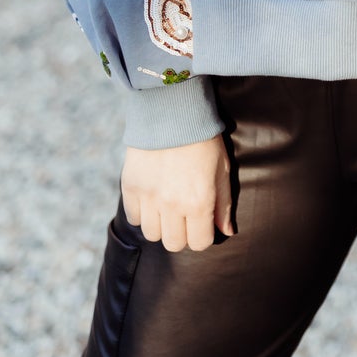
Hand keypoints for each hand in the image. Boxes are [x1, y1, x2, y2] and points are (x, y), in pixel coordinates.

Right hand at [121, 134, 232, 251]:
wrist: (172, 112)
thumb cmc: (203, 141)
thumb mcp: (221, 170)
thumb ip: (223, 204)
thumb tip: (226, 231)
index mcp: (199, 203)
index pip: (199, 243)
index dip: (202, 235)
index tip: (201, 221)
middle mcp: (173, 205)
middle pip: (173, 244)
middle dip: (181, 234)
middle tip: (184, 216)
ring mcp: (149, 198)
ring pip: (152, 234)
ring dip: (160, 225)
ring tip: (166, 206)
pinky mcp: (131, 187)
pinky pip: (134, 217)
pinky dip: (142, 213)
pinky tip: (151, 197)